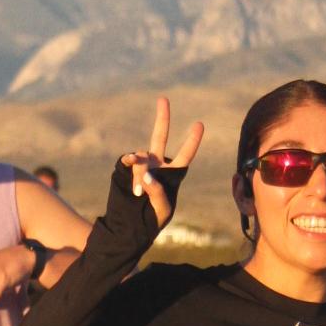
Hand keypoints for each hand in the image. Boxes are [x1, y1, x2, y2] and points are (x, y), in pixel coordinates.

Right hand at [120, 94, 204, 230]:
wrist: (131, 227)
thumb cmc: (153, 219)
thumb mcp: (162, 209)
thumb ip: (157, 191)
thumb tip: (145, 174)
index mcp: (172, 173)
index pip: (185, 155)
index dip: (192, 141)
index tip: (199, 124)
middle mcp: (156, 164)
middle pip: (160, 136)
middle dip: (162, 118)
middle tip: (163, 98)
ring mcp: (140, 165)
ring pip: (141, 157)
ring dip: (139, 172)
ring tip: (137, 193)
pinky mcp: (125, 170)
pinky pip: (128, 161)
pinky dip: (128, 164)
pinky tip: (128, 166)